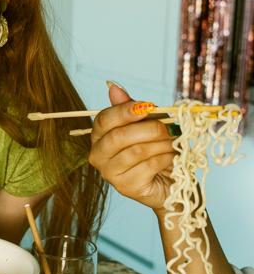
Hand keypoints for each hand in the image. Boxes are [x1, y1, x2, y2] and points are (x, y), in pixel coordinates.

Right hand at [88, 83, 175, 210]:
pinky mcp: (126, 187)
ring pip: (136, 151)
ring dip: (162, 144)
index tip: (148, 107)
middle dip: (149, 129)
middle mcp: (98, 155)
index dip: (124, 111)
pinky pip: (148, 166)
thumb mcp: (146, 122)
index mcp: (99, 136)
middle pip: (118, 136)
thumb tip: (112, 86)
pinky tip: (172, 158)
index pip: (103, 120)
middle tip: (170, 128)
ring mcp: (110, 173)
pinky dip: (166, 158)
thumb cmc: (156, 148)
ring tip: (174, 143)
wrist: (171, 180)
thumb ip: (130, 107)